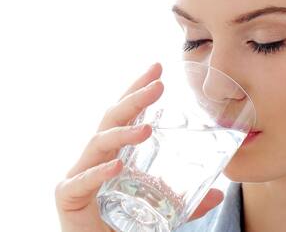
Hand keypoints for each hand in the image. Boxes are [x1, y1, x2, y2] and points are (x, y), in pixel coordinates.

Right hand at [54, 63, 223, 230]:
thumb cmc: (122, 226)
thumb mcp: (161, 212)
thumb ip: (186, 204)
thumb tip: (218, 194)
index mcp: (114, 153)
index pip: (126, 115)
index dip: (139, 91)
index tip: (159, 69)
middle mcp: (95, 158)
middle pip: (112, 118)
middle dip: (134, 98)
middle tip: (158, 83)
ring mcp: (78, 175)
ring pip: (98, 143)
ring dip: (124, 132)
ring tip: (148, 128)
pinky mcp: (67, 197)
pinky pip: (82, 180)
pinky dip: (100, 171)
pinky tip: (118, 164)